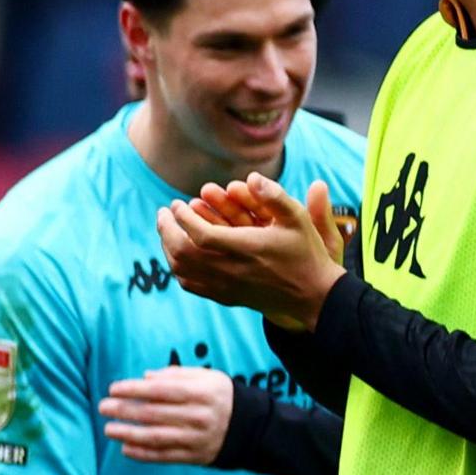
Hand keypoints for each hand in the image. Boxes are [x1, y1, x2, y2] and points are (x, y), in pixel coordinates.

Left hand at [101, 363, 234, 466]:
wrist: (249, 427)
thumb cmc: (219, 397)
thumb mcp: (206, 378)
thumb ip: (176, 375)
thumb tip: (145, 377)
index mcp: (202, 393)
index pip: (162, 390)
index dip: (135, 389)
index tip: (113, 388)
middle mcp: (199, 416)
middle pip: (154, 413)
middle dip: (124, 410)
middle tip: (103, 407)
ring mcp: (196, 438)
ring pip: (156, 437)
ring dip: (128, 434)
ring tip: (108, 429)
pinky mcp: (194, 456)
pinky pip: (164, 456)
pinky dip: (142, 454)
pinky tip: (125, 448)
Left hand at [159, 175, 340, 331]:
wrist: (312, 295)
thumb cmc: (306, 253)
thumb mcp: (297, 219)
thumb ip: (275, 196)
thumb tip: (252, 176)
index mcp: (246, 249)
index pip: (200, 234)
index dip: (183, 219)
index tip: (177, 204)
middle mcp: (231, 270)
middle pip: (183, 252)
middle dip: (167, 230)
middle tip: (163, 212)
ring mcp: (225, 287)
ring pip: (182, 269)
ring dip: (169, 247)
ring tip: (167, 228)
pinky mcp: (224, 297)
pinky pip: (189, 284)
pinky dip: (177, 267)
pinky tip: (177, 253)